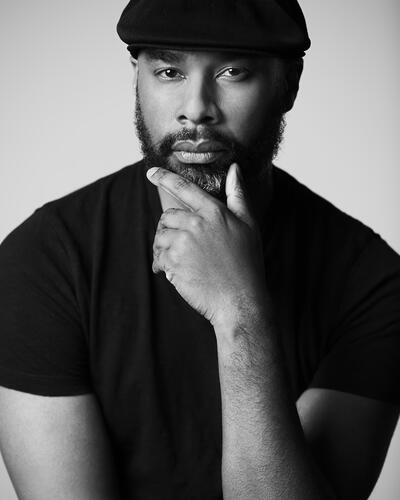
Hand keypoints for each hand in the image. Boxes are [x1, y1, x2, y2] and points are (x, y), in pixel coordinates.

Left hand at [147, 163, 267, 328]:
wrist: (240, 301)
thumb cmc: (248, 264)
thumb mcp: (250, 225)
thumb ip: (238, 195)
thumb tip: (234, 169)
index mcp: (214, 212)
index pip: (184, 188)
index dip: (164, 177)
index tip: (151, 172)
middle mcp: (196, 224)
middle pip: (167, 216)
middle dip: (170, 228)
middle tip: (181, 245)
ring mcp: (183, 243)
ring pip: (160, 237)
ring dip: (164, 247)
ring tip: (180, 261)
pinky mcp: (173, 263)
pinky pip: (158, 257)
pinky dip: (162, 265)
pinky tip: (177, 273)